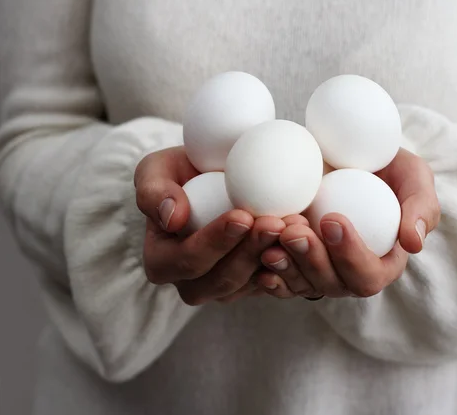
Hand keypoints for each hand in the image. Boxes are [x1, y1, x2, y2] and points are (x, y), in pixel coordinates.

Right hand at [135, 146, 284, 304]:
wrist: (214, 178)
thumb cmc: (181, 172)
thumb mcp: (155, 169)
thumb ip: (152, 191)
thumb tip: (173, 219)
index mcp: (162, 263)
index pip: (188, 261)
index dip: (215, 243)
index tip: (242, 216)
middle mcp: (192, 283)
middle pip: (223, 280)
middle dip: (250, 252)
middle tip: (275, 223)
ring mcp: (225, 287)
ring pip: (251, 283)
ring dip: (275, 257)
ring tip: (294, 226)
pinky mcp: (254, 284)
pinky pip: (274, 282)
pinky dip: (290, 260)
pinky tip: (304, 235)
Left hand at [256, 148, 439, 298]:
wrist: (348, 159)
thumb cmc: (387, 169)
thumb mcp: (413, 178)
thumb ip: (421, 207)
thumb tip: (413, 243)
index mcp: (381, 264)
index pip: (368, 276)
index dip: (350, 255)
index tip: (333, 220)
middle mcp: (347, 275)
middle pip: (329, 284)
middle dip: (310, 259)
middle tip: (294, 228)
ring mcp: (317, 271)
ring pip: (298, 283)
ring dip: (283, 262)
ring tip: (270, 233)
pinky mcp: (292, 261)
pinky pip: (276, 276)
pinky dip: (264, 268)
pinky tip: (255, 253)